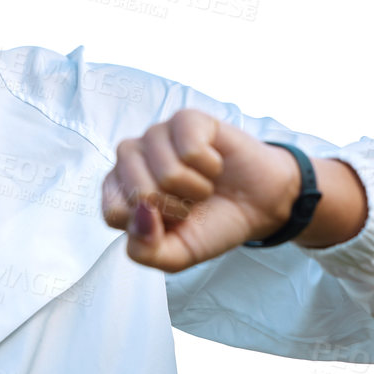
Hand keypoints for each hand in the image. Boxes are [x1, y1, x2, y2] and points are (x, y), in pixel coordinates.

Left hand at [101, 110, 305, 271]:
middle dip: (176, 208)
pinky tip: (213, 165)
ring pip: (167, 172)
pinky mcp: (185, 119)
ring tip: (203, 185)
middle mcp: (130, 159)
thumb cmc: (211, 225)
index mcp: (119, 191)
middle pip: (139, 192)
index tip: (172, 224)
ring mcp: (155, 135)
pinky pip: (191, 150)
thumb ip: (145, 250)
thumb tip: (140, 212)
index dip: (151, 228)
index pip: (114, 214)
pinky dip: (211, 166)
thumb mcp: (176, 255)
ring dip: (196, 188)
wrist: (259, 205)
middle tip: (191, 203)